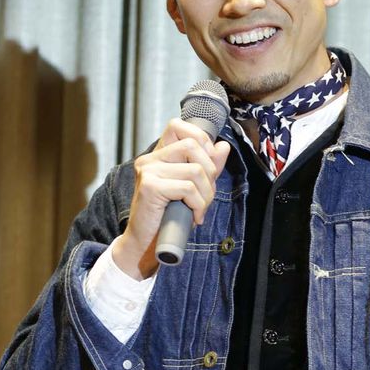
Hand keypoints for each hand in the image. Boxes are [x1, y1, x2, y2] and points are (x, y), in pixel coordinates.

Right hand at [113, 119, 230, 279]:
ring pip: (195, 169)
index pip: (177, 126)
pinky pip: (187, 188)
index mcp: (158, 155)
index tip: (206, 167)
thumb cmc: (169, 217)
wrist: (146, 244)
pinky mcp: (149, 187)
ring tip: (199, 209)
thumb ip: (207, 166)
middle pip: (193, 145)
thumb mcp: (193, 188)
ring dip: (206, 194)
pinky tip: (194, 216)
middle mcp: (150, 159)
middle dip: (210, 172)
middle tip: (205, 196)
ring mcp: (148, 171)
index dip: (200, 139)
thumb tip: (223, 146)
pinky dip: (198, 204)